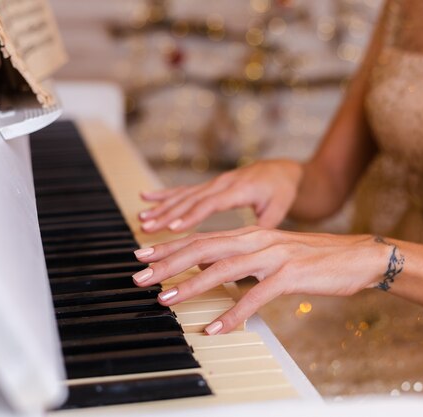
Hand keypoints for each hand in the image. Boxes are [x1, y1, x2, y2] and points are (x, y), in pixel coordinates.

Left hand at [132, 226, 387, 333]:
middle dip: (167, 263)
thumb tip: (212, 269)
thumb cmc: (314, 259)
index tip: (142, 255)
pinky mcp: (289, 275)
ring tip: (165, 299)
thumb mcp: (272, 254)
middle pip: (203, 249)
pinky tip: (216, 328)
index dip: (170, 247)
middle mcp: (257, 239)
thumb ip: (242, 259)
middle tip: (139, 276)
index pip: (202, 238)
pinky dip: (233, 313)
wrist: (358, 257)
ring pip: (222, 269)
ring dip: (190, 285)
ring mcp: (273, 256)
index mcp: (251, 234)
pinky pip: (255, 297)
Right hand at [138, 160, 302, 232]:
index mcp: (239, 189)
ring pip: (183, 195)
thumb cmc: (280, 191)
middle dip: (167, 215)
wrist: (280, 170)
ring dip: (161, 207)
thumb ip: (264, 227)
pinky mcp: (209, 185)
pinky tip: (146, 198)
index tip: (174, 227)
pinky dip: (164, 195)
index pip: (211, 204)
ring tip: (142, 218)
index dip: (192, 216)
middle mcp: (222, 183)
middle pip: (191, 200)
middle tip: (147, 228)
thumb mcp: (278, 209)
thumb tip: (252, 250)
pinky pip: (184, 189)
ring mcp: (213, 183)